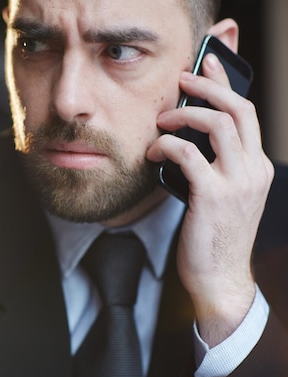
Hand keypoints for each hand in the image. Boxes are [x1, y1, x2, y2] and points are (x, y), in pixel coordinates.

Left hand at [146, 54, 274, 346]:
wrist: (220, 278)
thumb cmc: (214, 236)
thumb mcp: (223, 196)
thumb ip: (214, 166)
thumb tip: (185, 138)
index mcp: (257, 168)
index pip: (246, 114)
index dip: (226, 85)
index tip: (207, 65)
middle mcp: (253, 170)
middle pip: (237, 110)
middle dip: (207, 86)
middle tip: (181, 80)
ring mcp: (236, 183)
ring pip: (217, 125)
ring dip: (184, 115)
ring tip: (162, 121)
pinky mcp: (212, 196)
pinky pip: (187, 154)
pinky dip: (166, 145)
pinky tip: (152, 151)